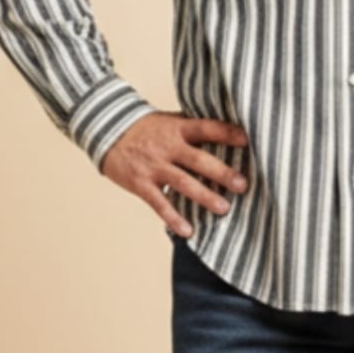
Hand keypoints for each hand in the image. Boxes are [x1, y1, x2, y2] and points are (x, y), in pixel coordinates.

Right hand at [99, 111, 250, 236]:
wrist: (106, 130)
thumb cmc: (147, 128)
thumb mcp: (170, 121)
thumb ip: (194, 128)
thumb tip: (232, 132)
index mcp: (178, 128)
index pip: (206, 128)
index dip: (226, 133)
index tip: (247, 140)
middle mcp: (167, 147)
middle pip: (198, 160)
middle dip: (221, 173)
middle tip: (242, 185)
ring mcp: (154, 166)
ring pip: (182, 183)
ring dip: (204, 196)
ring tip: (224, 208)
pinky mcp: (141, 183)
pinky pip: (159, 203)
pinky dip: (173, 218)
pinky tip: (188, 231)